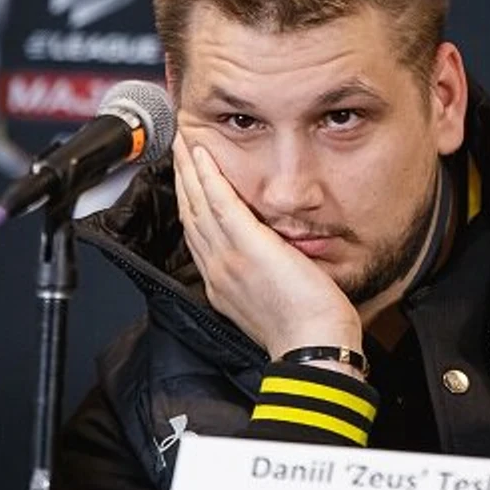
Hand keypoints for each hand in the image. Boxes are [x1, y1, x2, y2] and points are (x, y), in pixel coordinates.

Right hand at [173, 136, 362, 366]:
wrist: (312, 347)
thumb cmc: (305, 332)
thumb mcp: (272, 301)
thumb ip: (262, 276)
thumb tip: (270, 260)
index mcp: (222, 284)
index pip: (198, 234)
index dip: (189, 202)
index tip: (187, 180)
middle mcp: (217, 268)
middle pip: (190, 213)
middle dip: (182, 178)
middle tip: (177, 149)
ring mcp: (229, 256)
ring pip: (198, 202)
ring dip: (189, 168)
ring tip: (183, 142)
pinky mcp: (248, 245)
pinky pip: (220, 201)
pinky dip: (208, 175)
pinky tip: (201, 153)